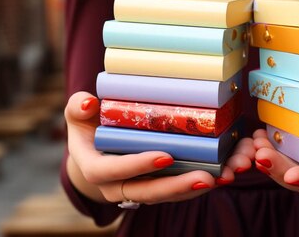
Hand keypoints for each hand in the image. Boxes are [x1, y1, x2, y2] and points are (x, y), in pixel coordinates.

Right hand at [64, 91, 254, 204]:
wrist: (95, 149)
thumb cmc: (88, 126)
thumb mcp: (78, 115)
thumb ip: (78, 107)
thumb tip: (88, 101)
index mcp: (95, 168)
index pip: (112, 172)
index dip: (137, 166)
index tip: (165, 156)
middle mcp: (115, 187)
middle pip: (146, 192)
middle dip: (176, 186)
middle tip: (204, 177)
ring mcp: (136, 190)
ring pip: (166, 197)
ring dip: (193, 190)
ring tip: (219, 179)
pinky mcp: (155, 188)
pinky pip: (177, 193)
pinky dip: (198, 186)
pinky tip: (220, 176)